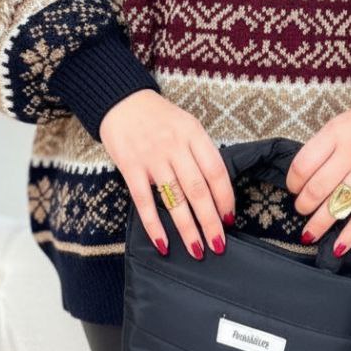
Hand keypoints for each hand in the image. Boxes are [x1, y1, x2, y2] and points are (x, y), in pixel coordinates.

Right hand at [99, 90, 235, 258]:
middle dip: (210, 221)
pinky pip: (144, 201)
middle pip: (198, 190)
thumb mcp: (187, 124)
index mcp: (194, 134)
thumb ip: (200, 152)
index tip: (229, 219)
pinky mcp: (130, 167)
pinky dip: (154, 225)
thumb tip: (216, 188)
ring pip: (174, 199)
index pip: (216, 171)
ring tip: (197, 250)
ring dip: (187, 228)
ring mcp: (152, 157)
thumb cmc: (158, 117)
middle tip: (218, 245)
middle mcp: (175, 146)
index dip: (225, 198)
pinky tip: (163, 243)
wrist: (121, 100)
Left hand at [285, 91, 350, 255]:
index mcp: (334, 134)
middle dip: (303, 205)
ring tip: (309, 232)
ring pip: (337, 204)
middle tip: (301, 208)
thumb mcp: (341, 122)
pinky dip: (350, 234)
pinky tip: (337, 247)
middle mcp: (350, 154)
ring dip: (319, 223)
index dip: (292, 182)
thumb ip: (324, 146)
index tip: (293, 187)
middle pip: (317, 189)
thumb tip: (306, 174)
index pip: (302, 165)